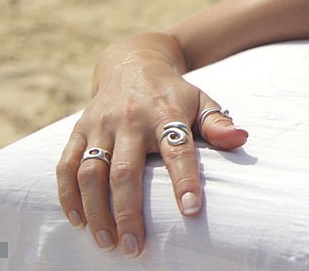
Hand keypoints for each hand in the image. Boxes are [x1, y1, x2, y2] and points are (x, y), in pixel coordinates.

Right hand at [55, 40, 247, 256]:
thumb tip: (242, 139)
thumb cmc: (173, 94)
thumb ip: (218, 124)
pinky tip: (77, 221)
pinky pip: (66, 165)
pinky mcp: (79, 129)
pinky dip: (68, 195)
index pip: (178, 149)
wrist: (132, 62)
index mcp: (166, 113)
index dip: (185, 179)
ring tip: (107, 243)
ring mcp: (101, 124)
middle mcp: (130, 119)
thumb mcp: (200, 101)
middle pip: (125, 170)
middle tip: (135, 247)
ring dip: (96, 211)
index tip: (191, 210)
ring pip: (91, 172)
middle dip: (128, 211)